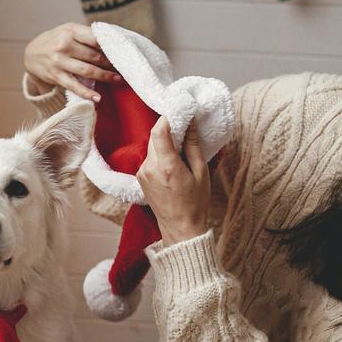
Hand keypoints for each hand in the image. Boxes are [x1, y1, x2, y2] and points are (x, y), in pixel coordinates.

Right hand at [24, 22, 122, 101]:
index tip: (123, 51)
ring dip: (105, 76)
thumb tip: (112, 42)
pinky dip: (86, 93)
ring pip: (88, 70)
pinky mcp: (56, 76)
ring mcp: (59, 61)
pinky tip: (97, 98)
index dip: (110, 45)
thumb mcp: (68, 31)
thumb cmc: (55, 41)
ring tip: (118, 80)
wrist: (31, 53)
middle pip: (94, 55)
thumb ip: (86, 35)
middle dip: (111, 63)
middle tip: (125, 67)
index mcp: (70, 30)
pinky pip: (74, 86)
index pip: (95, 37)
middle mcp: (64, 45)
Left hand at [136, 118, 209, 245]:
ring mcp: (142, 173)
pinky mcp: (140, 178)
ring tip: (180, 150)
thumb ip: (193, 146)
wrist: (180, 228)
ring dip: (164, 143)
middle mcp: (149, 168)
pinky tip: (172, 162)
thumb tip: (190, 124)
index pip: (159, 131)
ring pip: (151, 147)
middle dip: (168, 130)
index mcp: (166, 166)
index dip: (167, 118)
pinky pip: (149, 158)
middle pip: (154, 137)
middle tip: (184, 129)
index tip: (179, 114)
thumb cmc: (195, 203)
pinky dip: (160, 154)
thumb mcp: (201, 172)